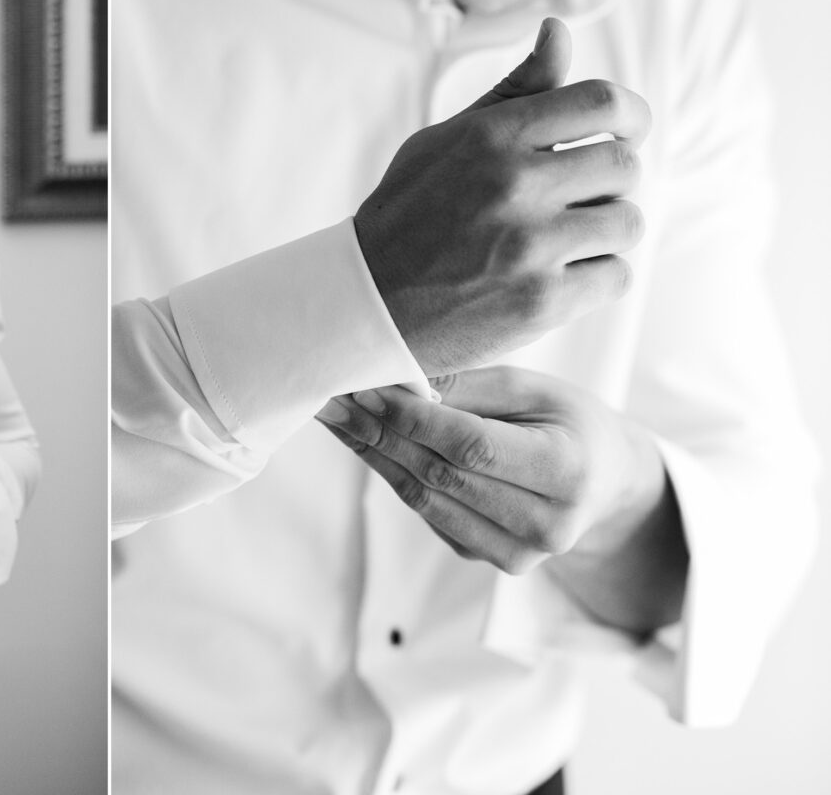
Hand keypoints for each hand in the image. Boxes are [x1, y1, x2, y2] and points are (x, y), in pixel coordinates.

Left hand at [315, 367, 674, 583]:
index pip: (471, 446)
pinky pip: (427, 513)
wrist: (604, 482)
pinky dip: (393, 475)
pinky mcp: (487, 558)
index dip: (413, 419)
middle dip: (379, 434)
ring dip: (373, 456)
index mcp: (568, 472)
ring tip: (335, 417)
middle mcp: (546, 525)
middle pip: (440, 476)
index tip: (366, 388)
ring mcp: (516, 553)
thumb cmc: (569, 421)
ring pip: (424, 500)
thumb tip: (398, 379)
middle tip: (332, 398)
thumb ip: (470, 386)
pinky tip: (365, 442)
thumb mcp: (536, 390)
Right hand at [354, 18, 649, 376]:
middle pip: (624, 166)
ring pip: (627, 223)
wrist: (366, 300)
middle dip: (610, 182)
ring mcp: (530, 246)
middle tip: (578, 197)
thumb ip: (514, 91)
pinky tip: (557, 276)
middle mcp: (513, 184)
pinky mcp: (541, 302)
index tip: (626, 132)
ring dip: (605, 231)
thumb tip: (559, 29)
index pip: (602, 102)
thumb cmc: (409, 212)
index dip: (631, 116)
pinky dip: (596, 278)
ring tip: (565, 239)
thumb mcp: (446, 139)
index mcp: (491, 137)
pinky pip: (616, 276)